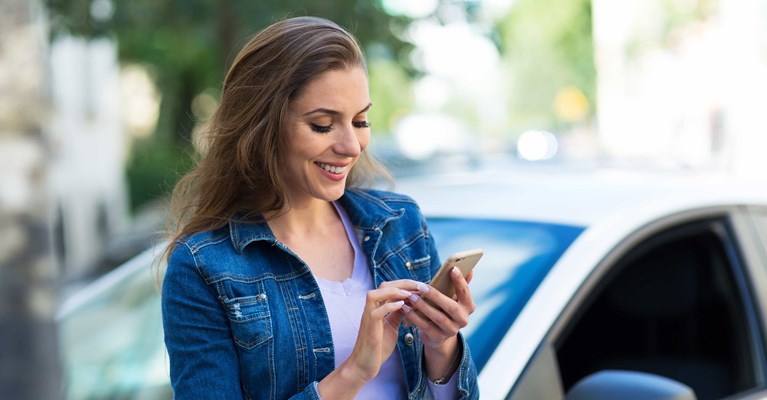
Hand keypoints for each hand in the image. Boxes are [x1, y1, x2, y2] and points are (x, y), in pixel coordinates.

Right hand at [318, 283, 412, 398]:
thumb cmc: (378, 347)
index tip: (421, 287)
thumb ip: (397, 314)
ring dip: (394, 291)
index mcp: (377, 308)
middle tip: (420, 286)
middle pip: (383, 286)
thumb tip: (409, 303)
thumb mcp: (391, 326)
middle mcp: (371, 309)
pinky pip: (377, 311)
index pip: (389, 287)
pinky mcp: (369, 327)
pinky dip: (389, 306)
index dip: (405, 284)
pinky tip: (402, 306)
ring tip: (410, 294)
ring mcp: (368, 317)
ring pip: (375, 294)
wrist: (364, 365)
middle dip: (403, 283)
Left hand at [404, 266, 475, 348]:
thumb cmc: (444, 309)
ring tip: (411, 296)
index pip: (465, 292)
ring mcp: (451, 330)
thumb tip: (470, 270)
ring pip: (437, 317)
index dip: (460, 281)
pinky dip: (414, 317)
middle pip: (451, 307)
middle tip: (421, 286)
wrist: (438, 335)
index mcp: (468, 306)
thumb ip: (459, 285)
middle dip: (435, 295)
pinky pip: (425, 326)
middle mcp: (463, 319)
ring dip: (423, 306)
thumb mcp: (452, 298)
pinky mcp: (438, 338)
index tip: (452, 268)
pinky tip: (406, 308)